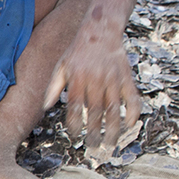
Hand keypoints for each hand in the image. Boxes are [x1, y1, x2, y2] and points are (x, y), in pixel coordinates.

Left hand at [44, 31, 142, 162]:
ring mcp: (113, 80)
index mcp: (77, 79)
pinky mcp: (126, 77)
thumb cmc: (78, 51)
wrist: (100, 30)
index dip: (74, 123)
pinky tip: (130, 124)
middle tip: (93, 147)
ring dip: (113, 129)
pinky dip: (133, 112)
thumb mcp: (61, 66)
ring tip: (111, 144)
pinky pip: (132, 98)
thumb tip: (45, 107)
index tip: (74, 136)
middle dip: (94, 132)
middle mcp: (95, 81)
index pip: (74, 107)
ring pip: (114, 109)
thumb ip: (53, 87)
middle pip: (94, 112)